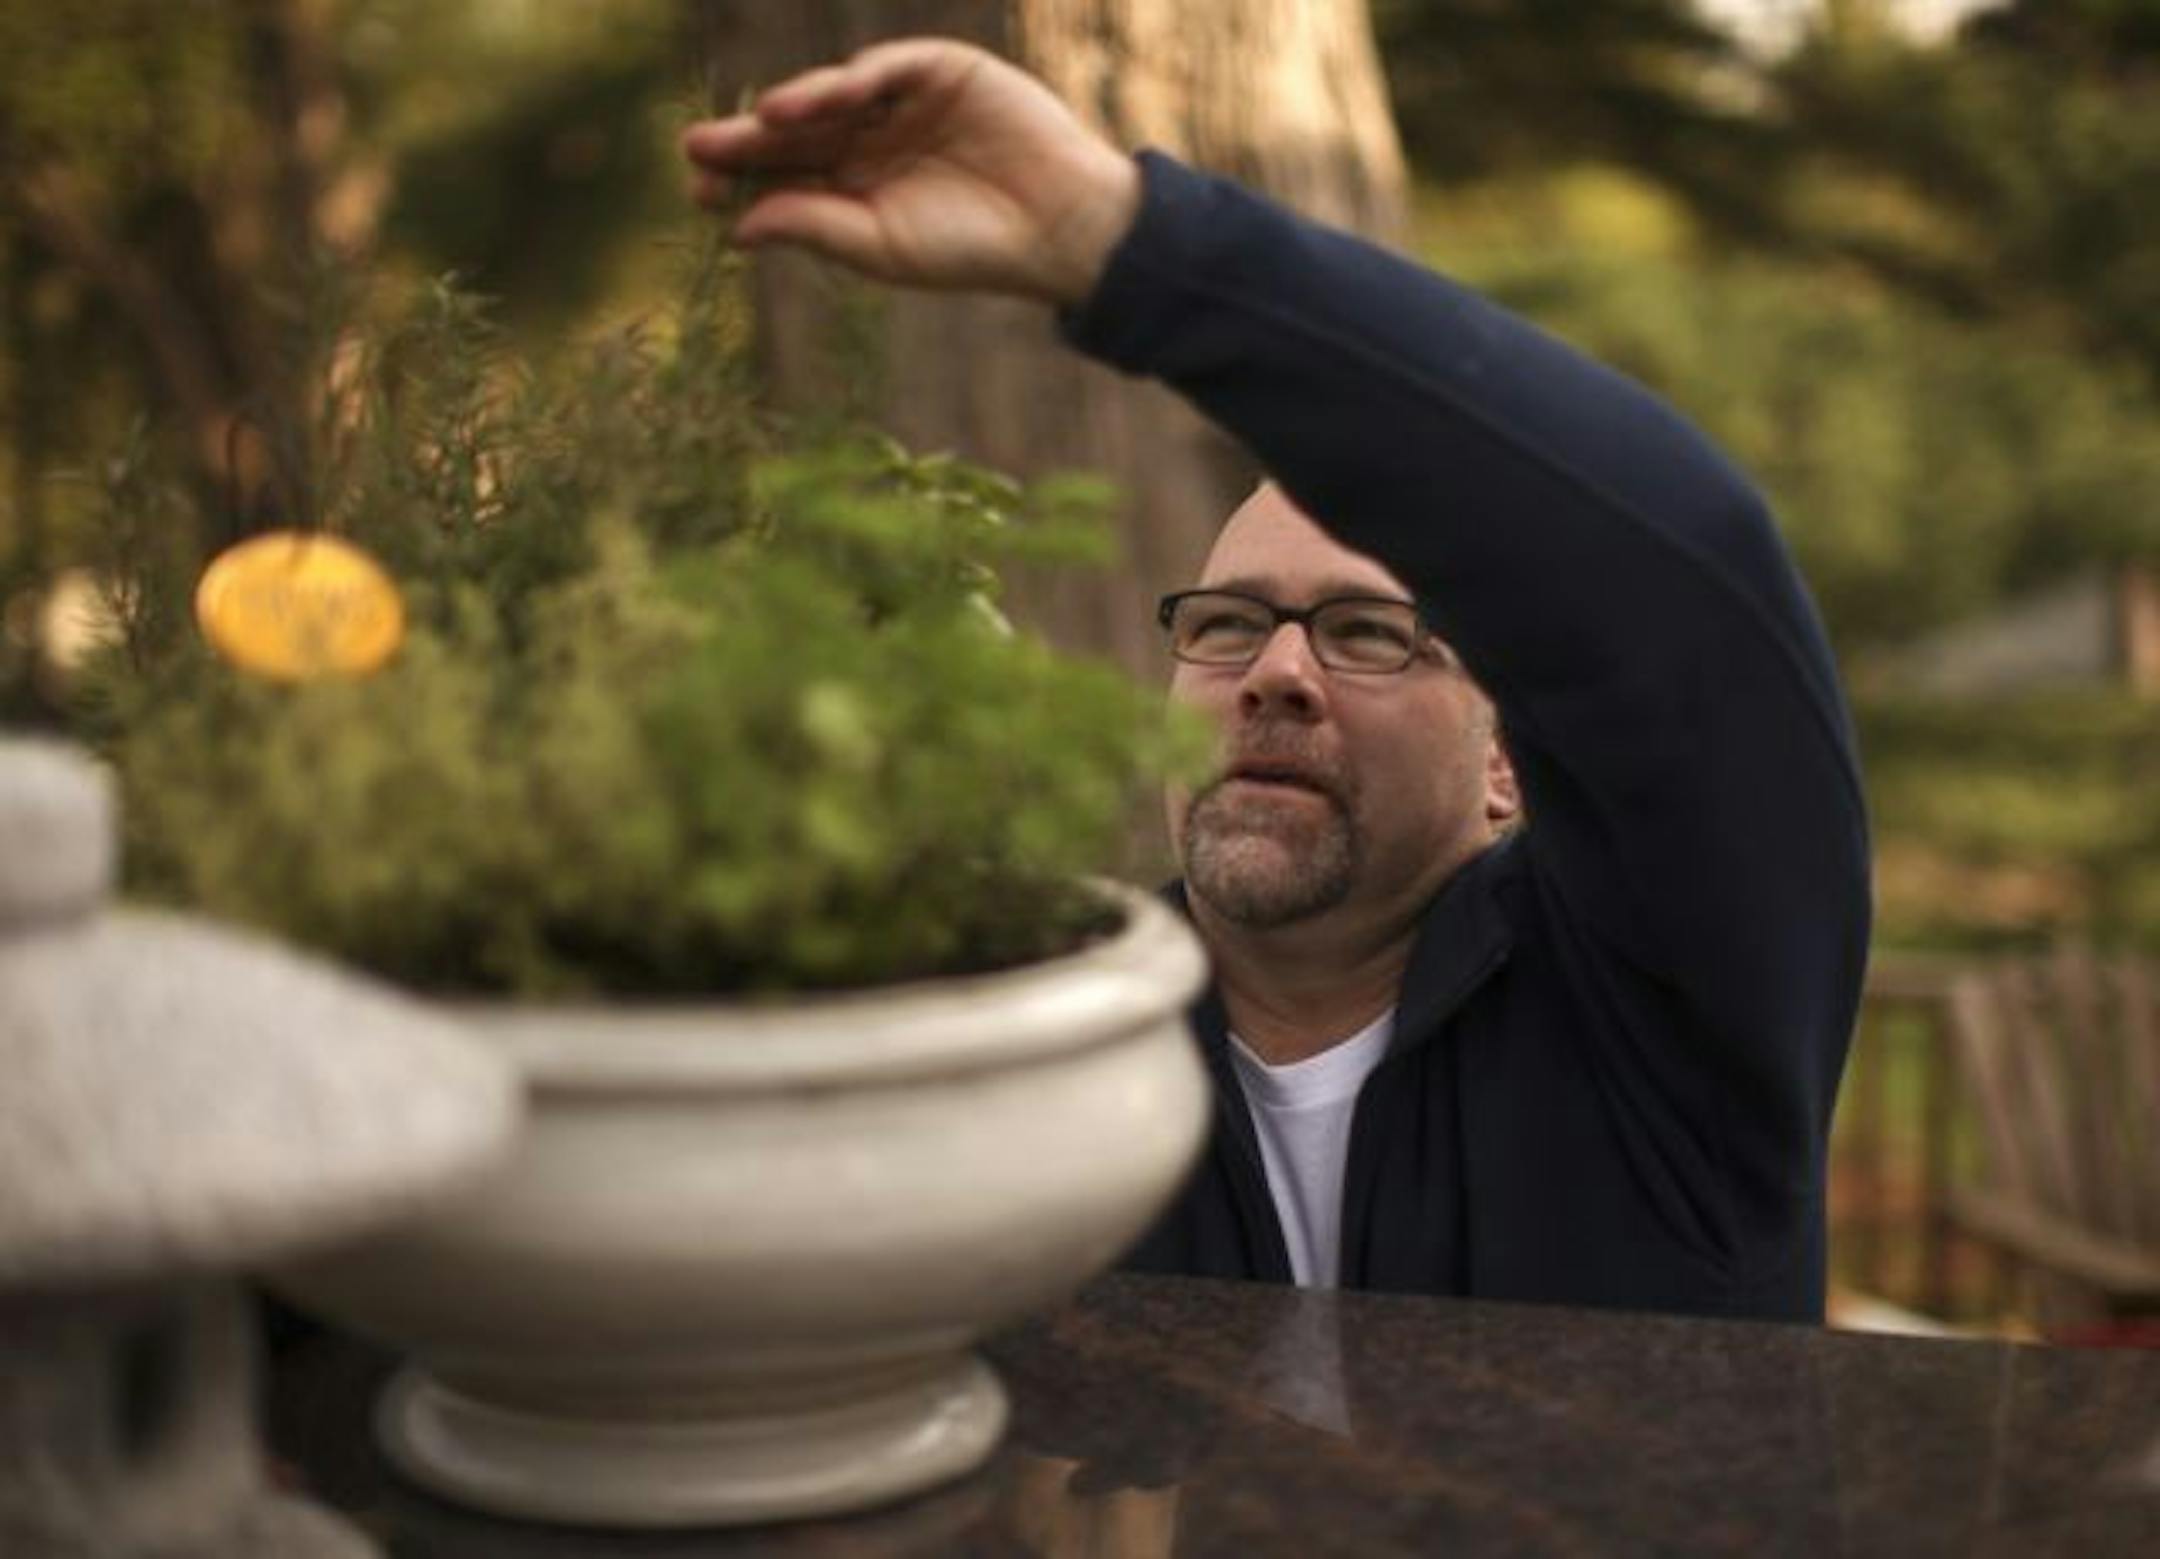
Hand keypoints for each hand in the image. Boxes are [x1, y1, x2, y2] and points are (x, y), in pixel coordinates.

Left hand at [681, 39, 1140, 306]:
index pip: (785, 175)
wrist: (1056, 226)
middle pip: (797, 132)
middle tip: (698, 149)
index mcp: (855, 186)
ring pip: (833, 98)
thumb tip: (736, 226)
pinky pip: (885, 68)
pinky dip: (849, 79)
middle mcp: (871, 139)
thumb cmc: (969, 248)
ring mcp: (902, 102)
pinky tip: (811, 102)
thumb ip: (811, 227)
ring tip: (757, 124)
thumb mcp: (878, 245)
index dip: (740, 180)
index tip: (698, 194)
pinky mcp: (940, 69)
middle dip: (749, 140)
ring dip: (793, 107)